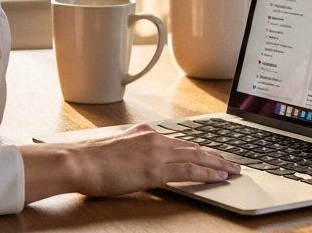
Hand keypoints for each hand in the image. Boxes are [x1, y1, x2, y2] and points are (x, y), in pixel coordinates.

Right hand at [19, 125, 241, 203]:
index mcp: (145, 133)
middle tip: (233, 162)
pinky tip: (218, 177)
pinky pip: (188, 171)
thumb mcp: (118, 150)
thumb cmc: (90, 161)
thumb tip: (142, 163)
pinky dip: (207, 173)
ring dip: (218, 164)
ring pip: (196, 157)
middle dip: (216, 155)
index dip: (200, 148)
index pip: (180, 141)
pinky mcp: (155, 169)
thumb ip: (135, 152)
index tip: (212, 153)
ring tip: (233, 171)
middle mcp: (154, 138)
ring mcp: (156, 152)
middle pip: (193, 147)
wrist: (78, 162)